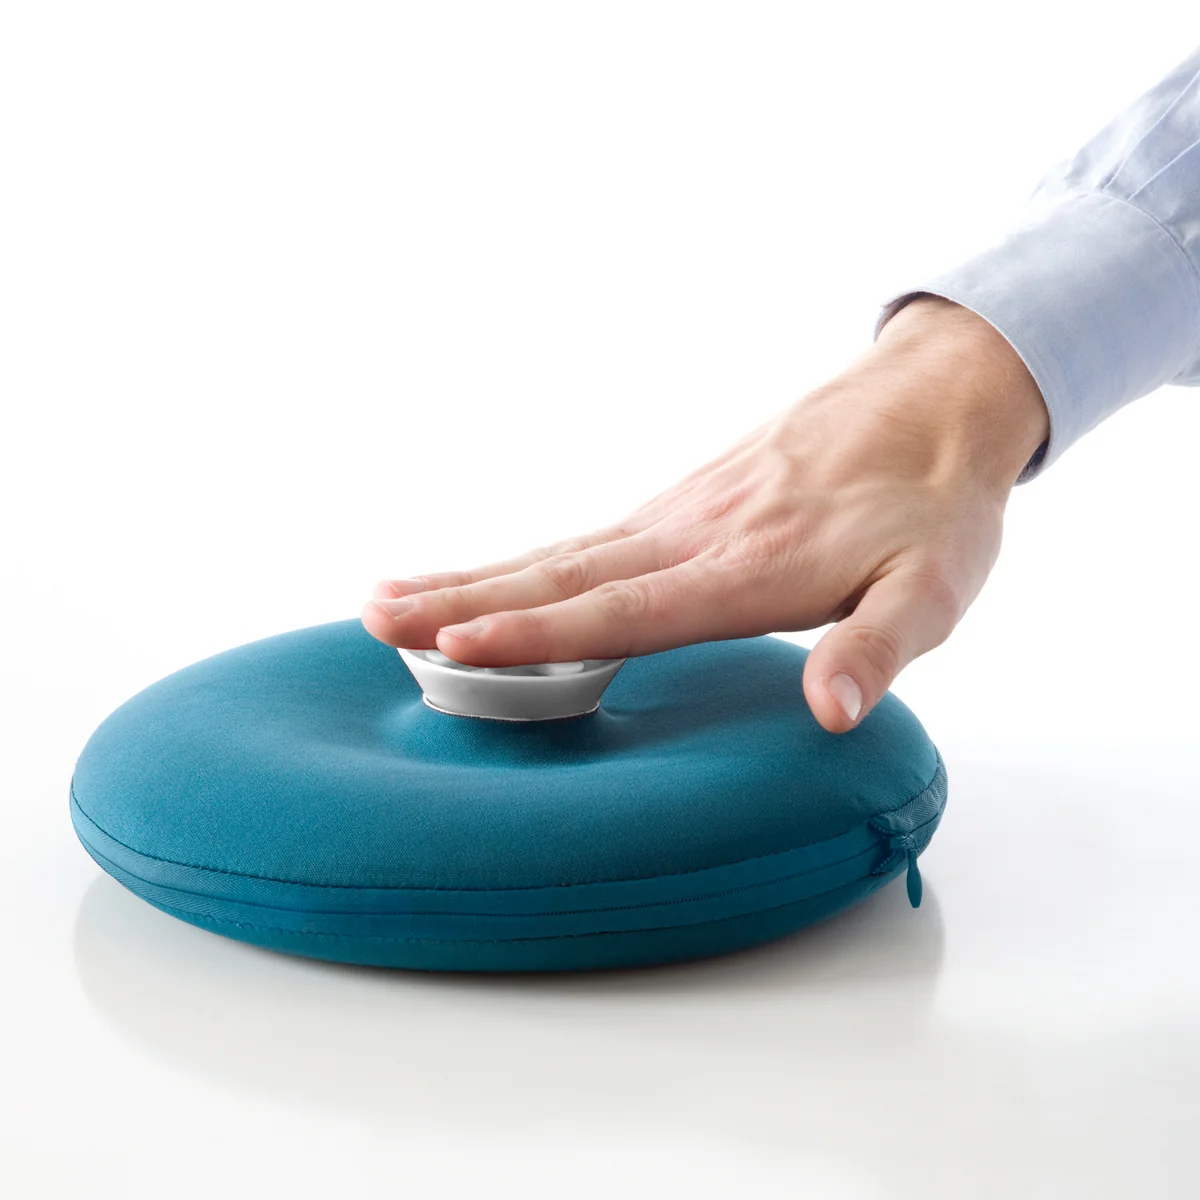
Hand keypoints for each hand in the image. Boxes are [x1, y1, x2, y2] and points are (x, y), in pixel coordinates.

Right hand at [362, 298, 1048, 731]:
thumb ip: (876, 647)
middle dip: (463, 602)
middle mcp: (694, 535)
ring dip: (471, 577)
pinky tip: (488, 577)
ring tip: (391, 597)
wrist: (934, 399)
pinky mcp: (681, 504)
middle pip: (561, 576)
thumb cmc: (934, 505)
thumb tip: (831, 711)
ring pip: (557, 553)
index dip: (538, 636)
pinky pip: (584, 539)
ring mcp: (679, 514)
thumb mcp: (933, 588)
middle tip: (374, 618)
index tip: (454, 645)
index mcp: (748, 567)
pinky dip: (521, 562)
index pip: (623, 610)